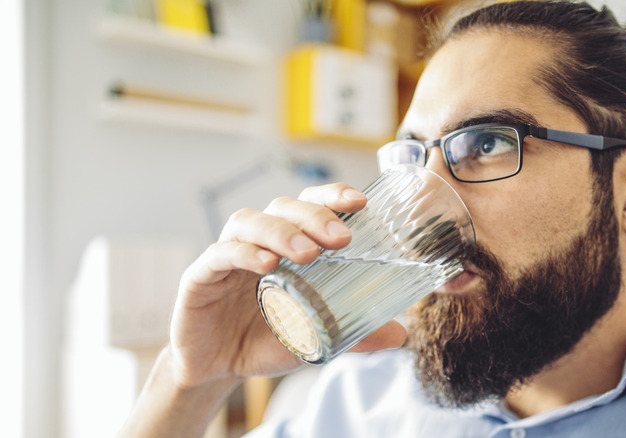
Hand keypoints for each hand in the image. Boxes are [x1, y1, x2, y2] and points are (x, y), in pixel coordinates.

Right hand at [168, 183, 406, 388]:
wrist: (219, 370)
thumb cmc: (267, 340)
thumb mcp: (316, 336)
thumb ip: (354, 333)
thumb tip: (401, 334)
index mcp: (287, 245)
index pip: (310, 205)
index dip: (332, 196)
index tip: (360, 203)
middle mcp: (259, 241)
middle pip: (283, 207)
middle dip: (314, 216)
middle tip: (341, 239)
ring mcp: (227, 255)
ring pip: (249, 222)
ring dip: (281, 232)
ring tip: (307, 254)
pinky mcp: (200, 276)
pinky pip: (220, 254)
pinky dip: (244, 253)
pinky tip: (266, 265)